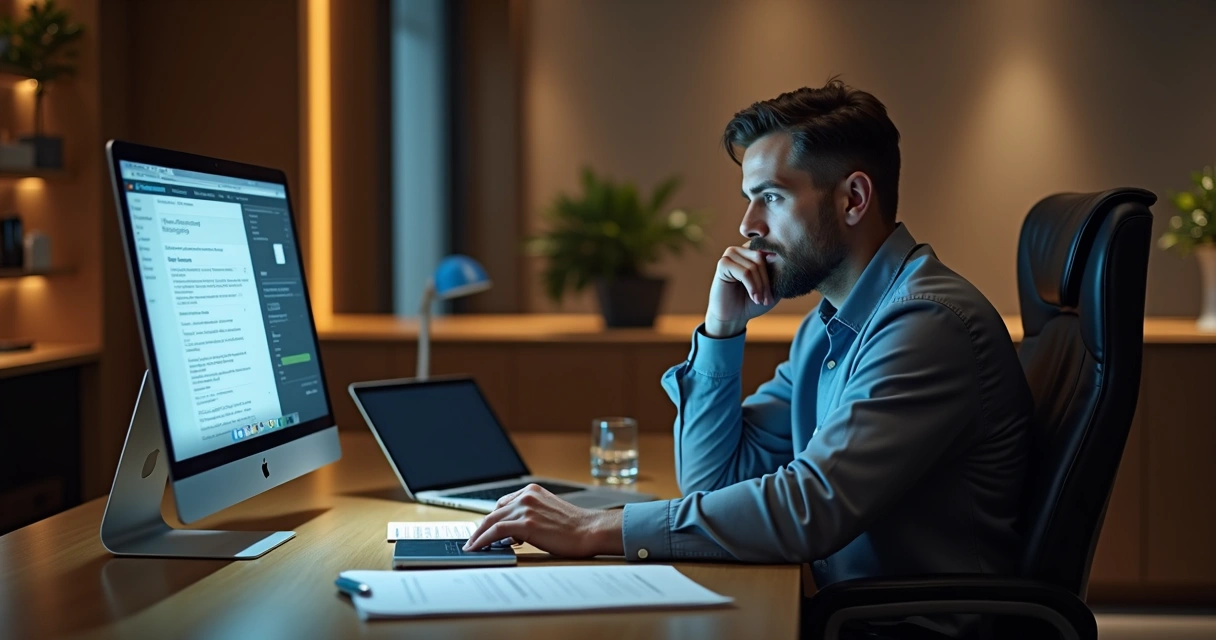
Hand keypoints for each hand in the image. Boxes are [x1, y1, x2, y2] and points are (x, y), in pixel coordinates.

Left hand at [462, 484, 623, 556]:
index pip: (503, 504)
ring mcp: (526, 508)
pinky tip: (478, 548)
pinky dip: (483, 539)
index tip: (483, 530)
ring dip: (478, 536)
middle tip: (472, 541)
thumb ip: (529, 516)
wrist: (589, 531)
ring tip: (471, 547)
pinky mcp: (526, 523)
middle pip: (494, 512)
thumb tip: (510, 533)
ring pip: (491, 521)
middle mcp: (527, 496)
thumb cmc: (573, 527)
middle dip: (480, 528)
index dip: (491, 519)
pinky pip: (496, 531)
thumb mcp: (548, 513)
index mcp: (533, 491)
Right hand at [704, 244, 777, 336]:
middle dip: (766, 281)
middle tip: (768, 299)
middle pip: (761, 258)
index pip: (769, 249)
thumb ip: (777, 269)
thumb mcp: (772, 285)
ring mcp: (730, 254)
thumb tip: (779, 255)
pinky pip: (745, 273)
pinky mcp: (723, 264)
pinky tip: (754, 298)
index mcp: (752, 250)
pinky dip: (752, 287)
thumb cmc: (754, 301)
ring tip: (760, 300)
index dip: (777, 266)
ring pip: (754, 266)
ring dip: (760, 286)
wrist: (735, 317)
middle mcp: (741, 249)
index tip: (779, 284)